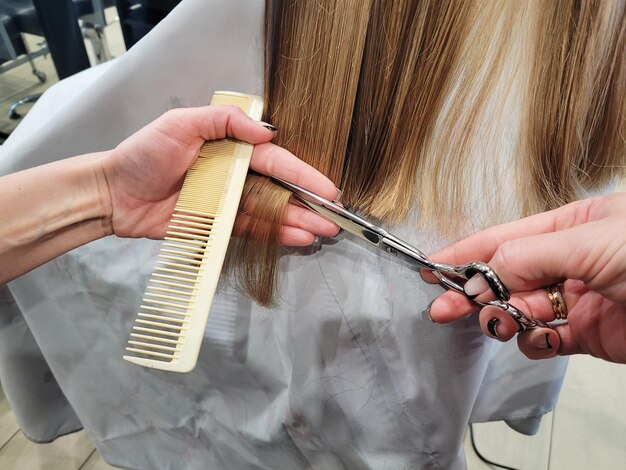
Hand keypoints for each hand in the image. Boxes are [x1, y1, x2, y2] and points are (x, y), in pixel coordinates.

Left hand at [99, 105, 338, 243]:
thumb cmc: (145, 155)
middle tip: (335, 218)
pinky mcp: (219, 226)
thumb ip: (223, 121)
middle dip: (309, 203)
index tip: (328, 189)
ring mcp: (228, 202)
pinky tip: (295, 239)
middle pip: (280, 189)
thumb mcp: (182, 124)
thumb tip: (267, 132)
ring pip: (271, 212)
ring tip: (323, 233)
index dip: (303, 174)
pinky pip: (251, 230)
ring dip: (297, 222)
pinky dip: (273, 236)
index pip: (275, 160)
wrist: (115, 193)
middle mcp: (236, 175)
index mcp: (231, 148)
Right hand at [428, 193, 625, 363]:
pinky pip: (544, 340)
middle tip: (443, 309)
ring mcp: (575, 299)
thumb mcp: (586, 242)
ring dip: (503, 319)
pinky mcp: (585, 335)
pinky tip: (544, 340)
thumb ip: (526, 257)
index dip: (464, 253)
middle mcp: (567, 261)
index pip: (504, 239)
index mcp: (569, 226)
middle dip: (471, 294)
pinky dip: (535, 344)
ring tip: (501, 324)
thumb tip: (479, 280)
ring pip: (519, 311)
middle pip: (504, 278)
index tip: (431, 267)